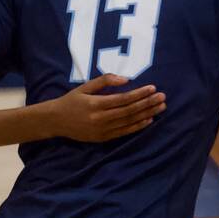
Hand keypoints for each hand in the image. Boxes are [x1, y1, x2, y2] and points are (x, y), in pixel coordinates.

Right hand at [44, 74, 164, 141]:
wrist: (56, 121)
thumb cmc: (71, 100)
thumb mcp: (85, 87)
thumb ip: (105, 81)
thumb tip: (126, 79)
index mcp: (96, 104)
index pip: (123, 99)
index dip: (139, 94)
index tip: (153, 88)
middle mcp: (100, 119)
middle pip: (130, 111)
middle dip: (147, 104)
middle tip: (162, 97)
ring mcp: (103, 130)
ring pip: (129, 122)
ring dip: (147, 114)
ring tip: (160, 107)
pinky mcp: (103, 138)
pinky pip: (124, 132)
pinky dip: (138, 126)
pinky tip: (149, 120)